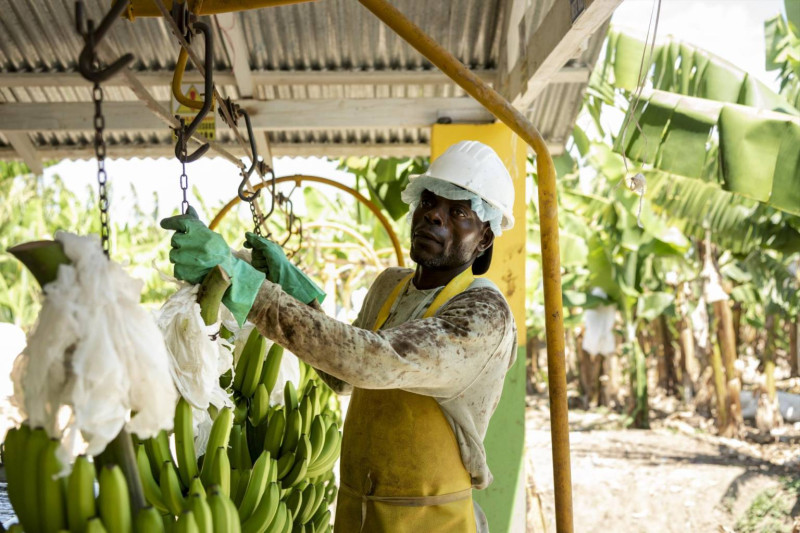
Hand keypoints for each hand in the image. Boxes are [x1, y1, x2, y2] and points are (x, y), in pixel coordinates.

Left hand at [161, 207, 264, 324]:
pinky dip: (182, 269)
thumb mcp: (209, 234)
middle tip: (191, 248)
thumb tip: (188, 207)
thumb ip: (195, 222)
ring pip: (173, 255)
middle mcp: (194, 243)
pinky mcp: (185, 272)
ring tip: (193, 259)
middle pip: (175, 240)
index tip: (164, 223)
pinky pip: (176, 269)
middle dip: (180, 243)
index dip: (170, 222)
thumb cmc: (217, 250)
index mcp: (200, 231)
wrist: (228, 272)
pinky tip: (193, 268)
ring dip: (180, 257)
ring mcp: (189, 258)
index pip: (180, 222)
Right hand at [244, 232, 324, 304]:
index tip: (246, 244)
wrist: (283, 276)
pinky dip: (261, 269)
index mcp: (270, 246)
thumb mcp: (268, 249)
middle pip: (253, 252)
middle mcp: (267, 253)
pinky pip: (255, 267)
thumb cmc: (278, 261)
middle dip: (258, 255)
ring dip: (260, 263)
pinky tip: (267, 271)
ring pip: (253, 260)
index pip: (257, 242)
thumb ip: (257, 241)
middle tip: (266, 258)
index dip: (250, 243)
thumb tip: (246, 233)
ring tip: (268, 265)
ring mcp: (264, 262)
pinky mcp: (262, 270)